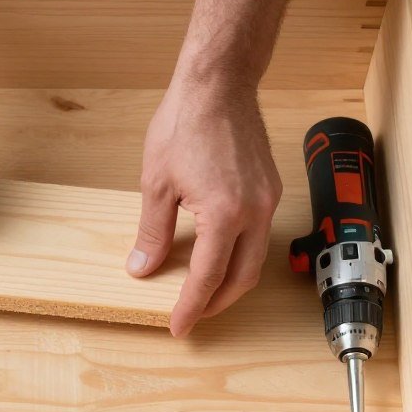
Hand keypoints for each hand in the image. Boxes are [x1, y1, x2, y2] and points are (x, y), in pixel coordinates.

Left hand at [128, 78, 282, 336]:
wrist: (218, 85)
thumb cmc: (184, 124)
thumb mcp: (156, 183)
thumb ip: (151, 232)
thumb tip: (141, 268)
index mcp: (225, 214)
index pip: (207, 277)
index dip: (191, 306)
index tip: (179, 327)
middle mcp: (255, 211)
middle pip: (242, 277)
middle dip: (216, 303)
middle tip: (191, 315)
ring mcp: (268, 199)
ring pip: (256, 259)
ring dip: (231, 281)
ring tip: (204, 292)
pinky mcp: (270, 188)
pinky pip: (260, 235)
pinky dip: (241, 254)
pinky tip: (219, 255)